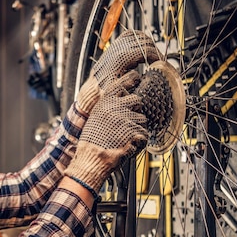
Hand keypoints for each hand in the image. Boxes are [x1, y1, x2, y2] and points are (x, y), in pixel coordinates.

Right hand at [66, 74, 148, 192]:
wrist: (92, 159)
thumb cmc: (92, 142)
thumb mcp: (95, 118)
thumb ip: (108, 108)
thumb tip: (121, 101)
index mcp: (105, 103)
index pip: (121, 84)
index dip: (131, 80)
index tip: (136, 77)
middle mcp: (117, 107)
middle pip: (137, 100)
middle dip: (136, 111)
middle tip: (128, 123)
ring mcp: (127, 119)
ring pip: (143, 119)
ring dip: (137, 129)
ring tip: (124, 138)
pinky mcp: (135, 132)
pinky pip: (144, 135)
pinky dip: (139, 142)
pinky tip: (128, 145)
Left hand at [76, 30, 159, 114]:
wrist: (93, 89)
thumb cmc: (105, 91)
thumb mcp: (121, 89)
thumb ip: (133, 81)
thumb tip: (146, 74)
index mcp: (121, 58)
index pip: (145, 49)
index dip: (156, 55)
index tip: (161, 62)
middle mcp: (118, 49)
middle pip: (144, 41)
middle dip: (154, 50)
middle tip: (159, 60)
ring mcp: (116, 46)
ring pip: (138, 35)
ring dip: (147, 43)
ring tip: (151, 55)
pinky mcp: (115, 46)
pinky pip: (129, 35)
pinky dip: (139, 38)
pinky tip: (142, 48)